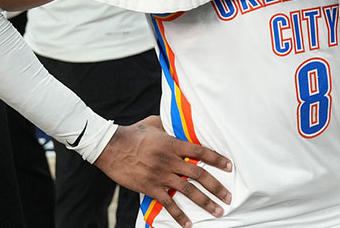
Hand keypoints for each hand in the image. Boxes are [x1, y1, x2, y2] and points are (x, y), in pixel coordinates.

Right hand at [94, 116, 233, 227]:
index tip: (230, 167)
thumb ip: (170, 125)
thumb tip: (180, 122)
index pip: (201, 152)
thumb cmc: (132, 133)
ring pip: (188, 191)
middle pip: (199, 175)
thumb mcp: (154, 123)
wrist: (110, 147)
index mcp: (173, 144)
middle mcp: (170, 160)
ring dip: (205, 202)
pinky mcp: (149, 187)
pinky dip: (179, 215)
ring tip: (218, 211)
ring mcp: (160, 175)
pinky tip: (188, 224)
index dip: (217, 160)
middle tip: (229, 197)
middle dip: (216, 187)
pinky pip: (168, 203)